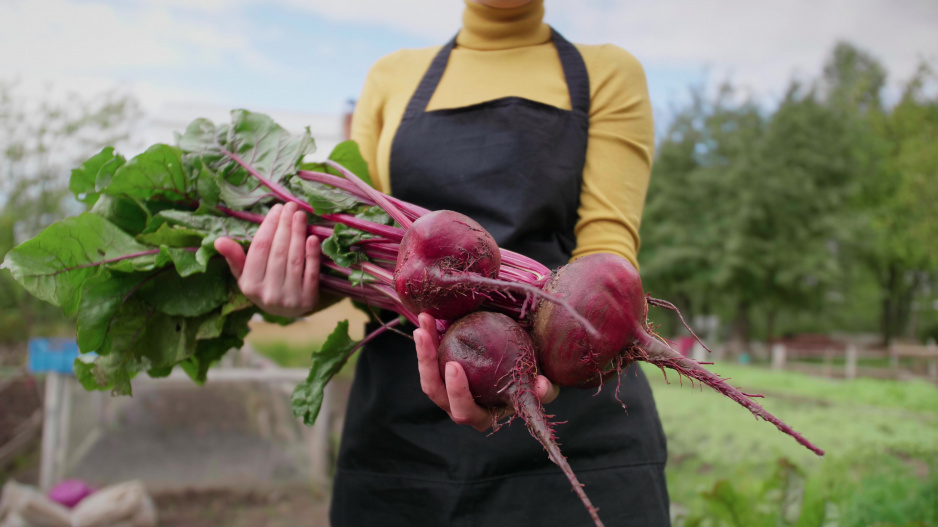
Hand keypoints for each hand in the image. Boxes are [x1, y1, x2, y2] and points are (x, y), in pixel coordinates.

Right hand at [214, 202, 320, 317]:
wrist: (287, 312)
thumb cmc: (263, 285)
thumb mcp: (244, 274)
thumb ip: (234, 257)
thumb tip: (218, 241)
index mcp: (249, 285)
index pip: (259, 249)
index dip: (269, 226)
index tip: (277, 209)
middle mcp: (268, 293)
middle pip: (278, 252)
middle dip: (285, 225)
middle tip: (291, 206)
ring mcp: (289, 298)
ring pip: (294, 260)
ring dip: (298, 234)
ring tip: (300, 215)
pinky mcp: (308, 300)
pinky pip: (311, 273)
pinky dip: (312, 255)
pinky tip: (312, 238)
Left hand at [413, 313, 558, 431]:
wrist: (521, 374)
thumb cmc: (529, 385)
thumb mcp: (540, 388)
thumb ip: (542, 390)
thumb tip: (542, 385)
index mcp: (480, 416)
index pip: (463, 410)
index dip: (457, 393)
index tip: (455, 367)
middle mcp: (459, 406)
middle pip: (435, 391)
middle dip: (427, 364)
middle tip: (425, 336)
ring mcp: (448, 390)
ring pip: (428, 373)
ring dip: (422, 347)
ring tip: (424, 320)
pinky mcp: (442, 372)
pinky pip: (430, 357)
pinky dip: (428, 337)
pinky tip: (427, 317)